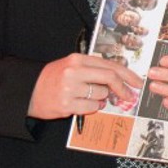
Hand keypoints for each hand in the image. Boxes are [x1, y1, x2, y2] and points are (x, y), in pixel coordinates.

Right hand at [29, 52, 143, 120]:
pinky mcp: (67, 104)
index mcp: (77, 59)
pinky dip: (91, 108)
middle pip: (110, 78)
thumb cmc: (53, 78)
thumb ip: (93, 69)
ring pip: (101, 95)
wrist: (29, 91)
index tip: (138, 82)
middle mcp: (73, 72)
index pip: (110, 65)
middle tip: (130, 96)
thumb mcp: (71, 66)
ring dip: (101, 99)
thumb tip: (120, 78)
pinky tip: (81, 104)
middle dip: (123, 89)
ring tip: (87, 96)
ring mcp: (69, 88)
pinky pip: (91, 108)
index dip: (128, 75)